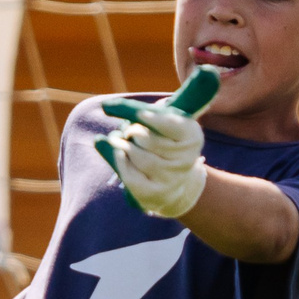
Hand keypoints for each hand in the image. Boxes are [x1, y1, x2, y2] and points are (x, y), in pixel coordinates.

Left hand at [92, 97, 207, 218]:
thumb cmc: (163, 143)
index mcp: (192, 136)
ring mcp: (171, 179)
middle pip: (147, 138)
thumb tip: (105, 105)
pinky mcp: (156, 193)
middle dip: (131, 131)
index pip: (169, 124)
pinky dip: (120, 161)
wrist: (173, 183)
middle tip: (126, 130)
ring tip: (118, 140)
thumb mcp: (159, 122)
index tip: (140, 114)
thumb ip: (138, 112)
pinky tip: (119, 154)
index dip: (154, 119)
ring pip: (136, 155)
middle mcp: (187, 159)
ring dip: (122, 145)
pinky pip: (130, 175)